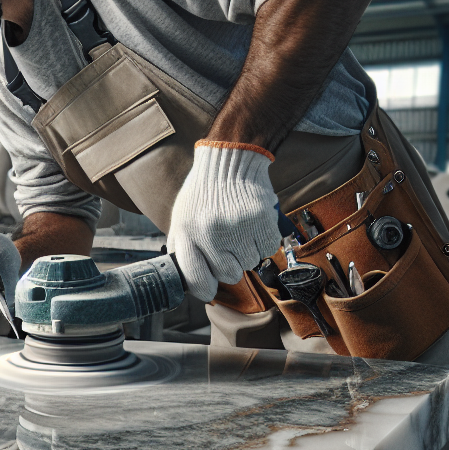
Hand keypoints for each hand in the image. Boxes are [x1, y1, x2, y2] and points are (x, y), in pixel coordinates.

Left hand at [168, 142, 281, 299]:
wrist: (228, 160)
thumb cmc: (203, 194)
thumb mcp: (181, 219)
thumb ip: (182, 250)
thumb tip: (189, 283)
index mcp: (186, 233)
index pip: (195, 279)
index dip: (204, 288)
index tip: (209, 289)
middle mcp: (209, 232)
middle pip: (228, 274)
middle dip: (230, 265)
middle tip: (229, 245)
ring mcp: (236, 227)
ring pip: (250, 263)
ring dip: (248, 251)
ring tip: (240, 230)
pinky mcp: (259, 220)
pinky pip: (267, 249)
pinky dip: (263, 241)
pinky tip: (253, 225)